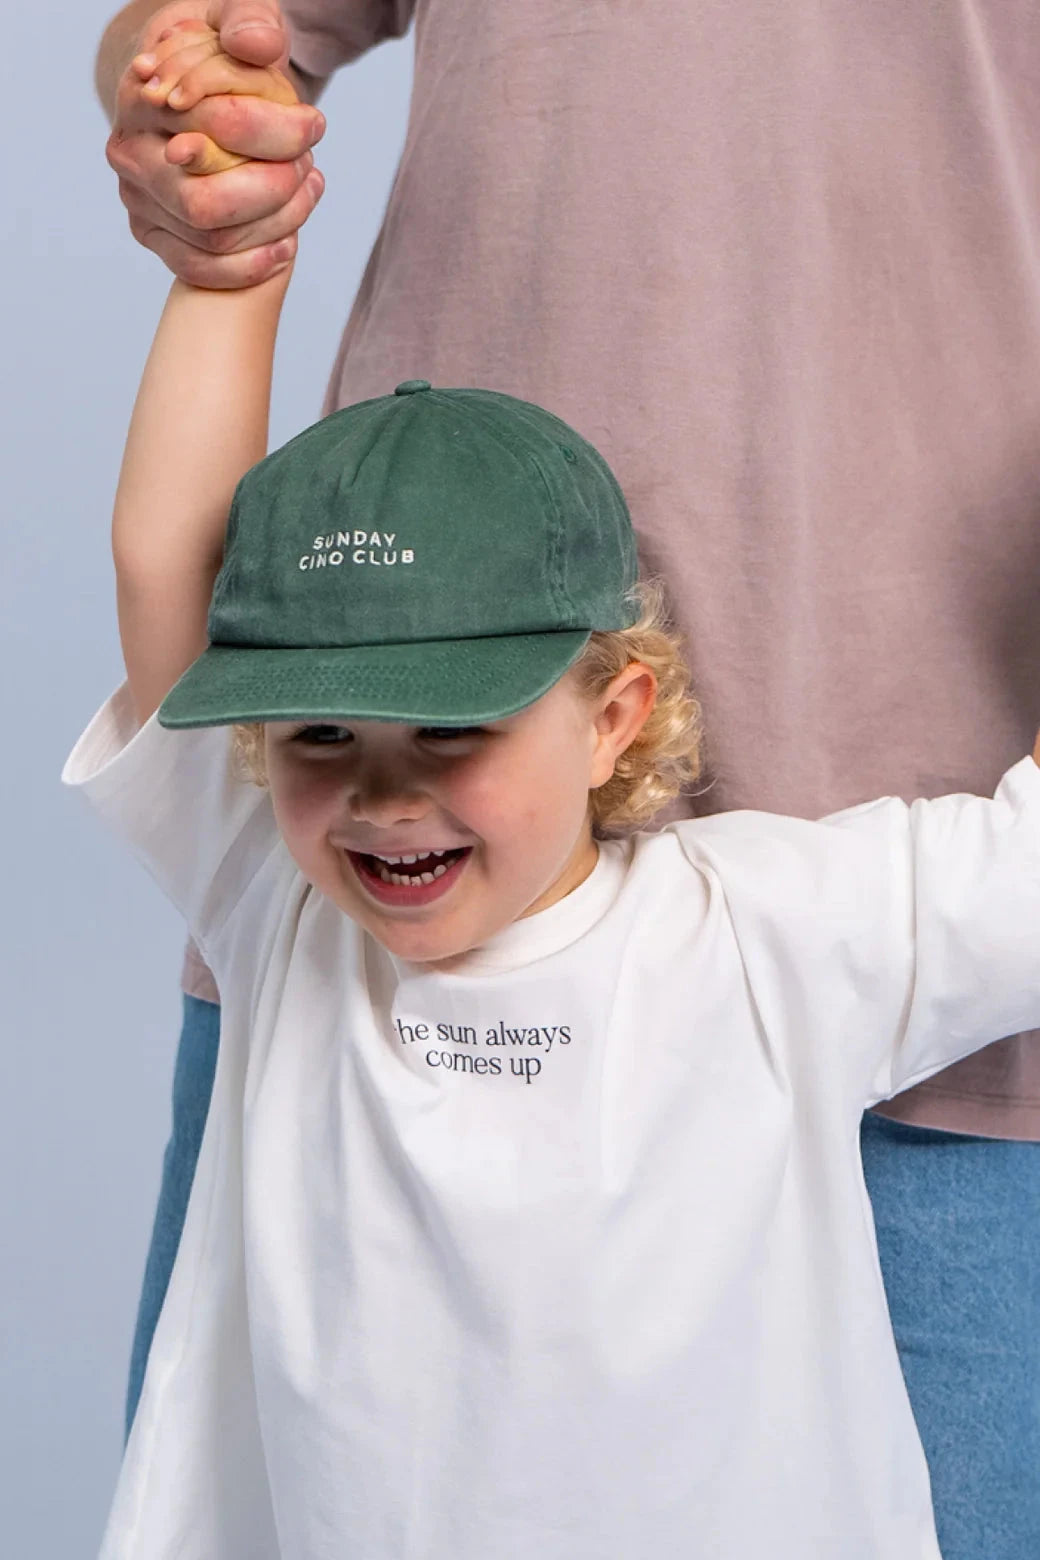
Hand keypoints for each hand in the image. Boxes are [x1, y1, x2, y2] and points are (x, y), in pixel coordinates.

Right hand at [107, 0, 325, 287]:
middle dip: (274, 191)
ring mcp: (138, 201)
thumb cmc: (221, 55)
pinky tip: (289, 245)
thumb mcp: (236, 19)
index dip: (273, 130)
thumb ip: (249, 21)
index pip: (211, 125)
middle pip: (204, 203)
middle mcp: (129, 152)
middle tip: (308, 167)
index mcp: (141, 94)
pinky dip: (252, 266)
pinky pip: (202, 270)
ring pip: (212, 240)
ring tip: (307, 190)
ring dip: (274, 224)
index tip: (314, 125)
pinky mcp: (155, 237)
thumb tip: (256, 45)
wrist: (194, 91)